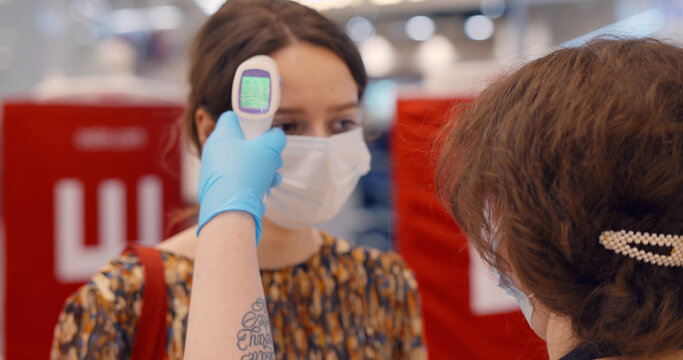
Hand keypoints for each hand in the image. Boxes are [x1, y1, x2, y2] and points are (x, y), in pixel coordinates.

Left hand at [197, 111, 285, 242]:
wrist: (230, 212)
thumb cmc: (246, 175)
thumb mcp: (268, 149)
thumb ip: (275, 137)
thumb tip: (276, 136)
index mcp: (221, 136)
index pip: (233, 117)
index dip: (251, 120)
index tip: (265, 129)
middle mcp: (214, 152)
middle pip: (243, 142)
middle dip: (264, 151)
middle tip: (276, 158)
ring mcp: (216, 171)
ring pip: (245, 163)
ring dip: (264, 169)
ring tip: (275, 178)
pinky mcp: (219, 188)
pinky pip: (240, 179)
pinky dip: (254, 182)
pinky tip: (266, 190)